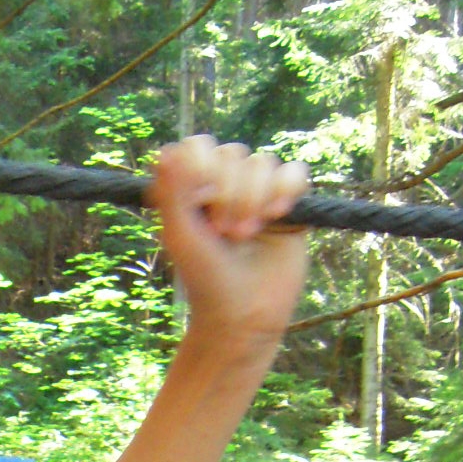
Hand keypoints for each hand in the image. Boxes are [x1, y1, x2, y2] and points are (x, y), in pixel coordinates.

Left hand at [148, 135, 308, 346]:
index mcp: (194, 189)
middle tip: (224, 234)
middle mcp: (226, 186)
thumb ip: (172, 192)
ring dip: (254, 197)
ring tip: (248, 234)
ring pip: (263, 163)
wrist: (243, 314)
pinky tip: (278, 215)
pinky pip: (295, 173)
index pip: (200, 147)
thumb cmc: (204, 278)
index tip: (199, 202)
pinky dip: (286, 189)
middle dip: (229, 193)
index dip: (203, 167)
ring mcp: (260, 194)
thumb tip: (167, 149)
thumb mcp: (180, 235)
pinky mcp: (291, 205)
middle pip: (233, 154)